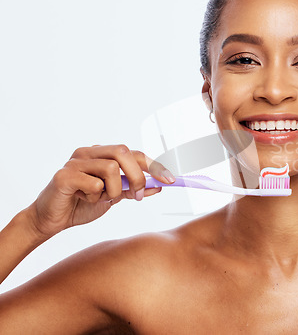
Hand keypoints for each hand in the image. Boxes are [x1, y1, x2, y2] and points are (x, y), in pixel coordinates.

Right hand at [30, 145, 174, 237]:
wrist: (52, 220)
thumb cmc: (81, 204)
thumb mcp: (114, 197)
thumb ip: (134, 189)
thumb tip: (159, 185)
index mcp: (101, 154)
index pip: (133, 153)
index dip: (153, 165)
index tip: (170, 179)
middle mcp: (88, 153)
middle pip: (123, 152)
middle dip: (137, 176)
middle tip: (137, 196)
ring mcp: (75, 162)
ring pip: (111, 168)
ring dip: (113, 190)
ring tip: (101, 199)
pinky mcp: (64, 175)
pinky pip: (94, 184)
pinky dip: (95, 197)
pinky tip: (85, 199)